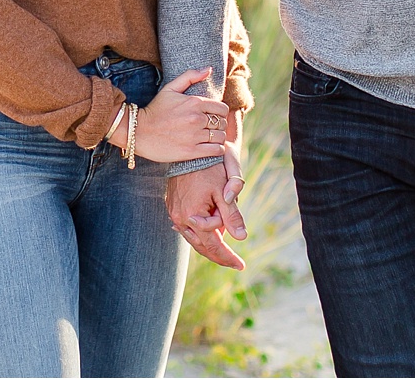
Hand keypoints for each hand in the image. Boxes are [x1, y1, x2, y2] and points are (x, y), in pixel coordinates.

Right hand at [112, 68, 231, 162]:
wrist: (138, 132)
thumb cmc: (155, 110)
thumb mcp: (170, 89)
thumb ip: (190, 76)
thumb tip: (208, 69)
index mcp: (195, 102)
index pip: (223, 108)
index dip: (220, 113)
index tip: (213, 117)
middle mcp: (197, 118)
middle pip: (223, 123)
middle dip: (219, 125)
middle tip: (211, 128)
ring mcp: (194, 136)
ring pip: (221, 137)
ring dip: (218, 138)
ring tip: (211, 139)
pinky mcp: (191, 151)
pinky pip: (216, 150)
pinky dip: (217, 149)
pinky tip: (210, 148)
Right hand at [164, 142, 246, 269]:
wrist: (189, 149)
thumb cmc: (208, 168)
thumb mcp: (224, 192)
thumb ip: (232, 216)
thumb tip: (242, 238)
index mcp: (193, 217)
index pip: (213, 245)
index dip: (228, 257)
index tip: (241, 265)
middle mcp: (180, 219)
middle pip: (202, 246)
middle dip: (219, 255)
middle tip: (235, 263)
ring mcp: (174, 213)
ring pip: (194, 237)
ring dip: (210, 243)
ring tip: (226, 248)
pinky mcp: (173, 206)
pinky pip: (187, 226)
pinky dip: (200, 232)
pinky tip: (207, 235)